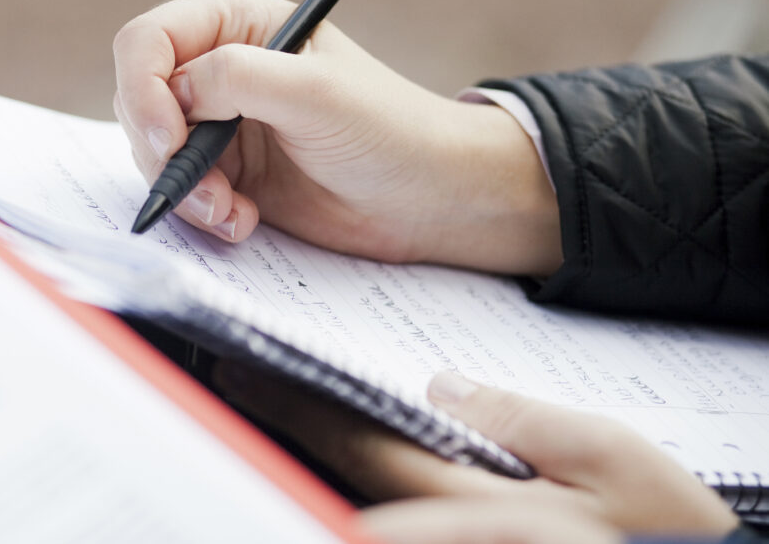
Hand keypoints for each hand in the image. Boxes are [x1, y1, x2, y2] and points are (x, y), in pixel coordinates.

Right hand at [113, 0, 560, 274]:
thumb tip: (174, 90)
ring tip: (232, 212)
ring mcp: (220, 122)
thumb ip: (238, 76)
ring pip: (154, 153)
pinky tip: (242, 221)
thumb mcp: (315, 92)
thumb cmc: (387, 128)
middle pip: (140, 100)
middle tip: (204, 190)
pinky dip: (202, 213)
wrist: (427, 199)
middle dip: (162, 151)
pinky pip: (181, 192)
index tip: (170, 138)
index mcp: (236, 22)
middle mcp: (219, 66)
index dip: (143, 88)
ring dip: (185, 191)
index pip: (147, 40)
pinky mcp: (227, 171)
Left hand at [213, 363, 739, 539]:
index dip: (298, 405)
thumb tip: (444, 387)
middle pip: (350, 468)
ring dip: (323, 439)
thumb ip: (522, 420)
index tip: (245, 370)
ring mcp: (449, 538)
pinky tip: (357, 438)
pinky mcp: (465, 537)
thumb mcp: (609, 460)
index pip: (361, 444)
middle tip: (238, 374)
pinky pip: (402, 501)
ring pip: (369, 486)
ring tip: (279, 396)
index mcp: (472, 505)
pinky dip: (365, 464)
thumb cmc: (658, 534)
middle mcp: (442, 531)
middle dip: (292, 419)